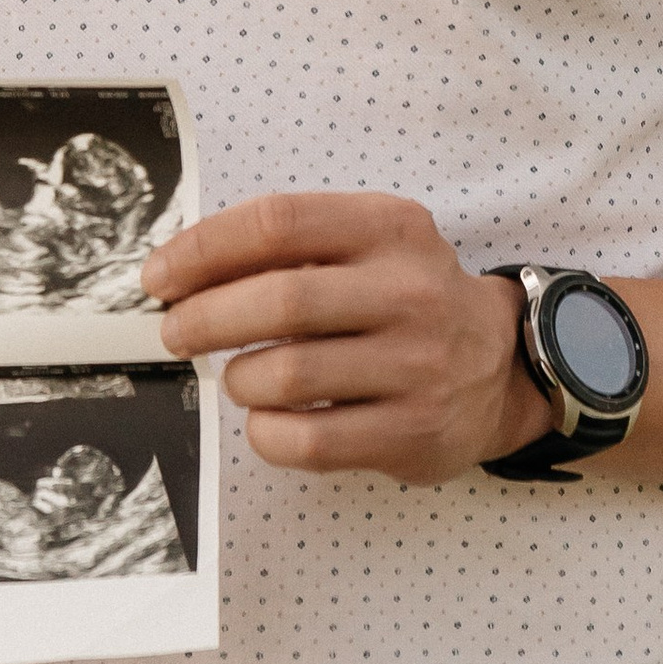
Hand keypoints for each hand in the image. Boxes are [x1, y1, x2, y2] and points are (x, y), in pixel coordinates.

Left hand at [143, 192, 547, 483]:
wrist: (502, 366)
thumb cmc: (406, 299)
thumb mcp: (368, 243)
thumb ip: (291, 245)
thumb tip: (180, 267)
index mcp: (389, 228)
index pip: (277, 223)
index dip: (203, 249)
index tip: (160, 276)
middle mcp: (409, 291)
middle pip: (279, 300)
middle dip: (204, 318)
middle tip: (175, 331)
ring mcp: (416, 366)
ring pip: (287, 374)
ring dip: (238, 378)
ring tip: (236, 377)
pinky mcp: (412, 433)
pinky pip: (307, 440)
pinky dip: (265, 432)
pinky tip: (267, 420)